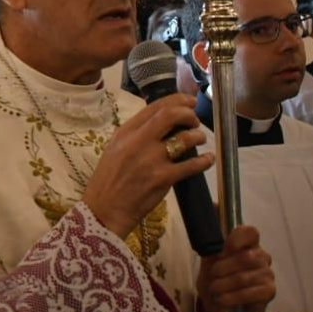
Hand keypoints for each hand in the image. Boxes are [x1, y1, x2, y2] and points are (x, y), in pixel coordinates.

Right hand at [84, 95, 214, 238]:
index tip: (189, 102)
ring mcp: (152, 160)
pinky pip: (192, 165)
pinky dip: (205, 160)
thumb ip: (135, 135)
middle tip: (194, 121)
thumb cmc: (108, 181)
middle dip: (189, 114)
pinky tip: (208, 159)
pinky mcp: (164, 179)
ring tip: (200, 140)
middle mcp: (138, 142)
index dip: (177, 100)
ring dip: (198, 136)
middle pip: (171, 115)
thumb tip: (161, 122)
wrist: (104, 210)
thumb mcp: (115, 150)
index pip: (155, 107)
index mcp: (125, 133)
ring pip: (185, 138)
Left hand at [197, 224, 275, 311]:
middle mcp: (260, 256)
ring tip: (214, 290)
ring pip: (245, 276)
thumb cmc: (216, 281)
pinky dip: (232, 297)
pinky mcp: (269, 291)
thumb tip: (215, 220)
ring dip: (224, 285)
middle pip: (246, 257)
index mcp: (246, 244)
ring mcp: (267, 274)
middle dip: (223, 268)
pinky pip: (252, 293)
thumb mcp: (208, 263)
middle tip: (212, 277)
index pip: (250, 232)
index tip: (226, 247)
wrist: (221, 309)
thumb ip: (212, 245)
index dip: (238, 238)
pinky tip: (223, 300)